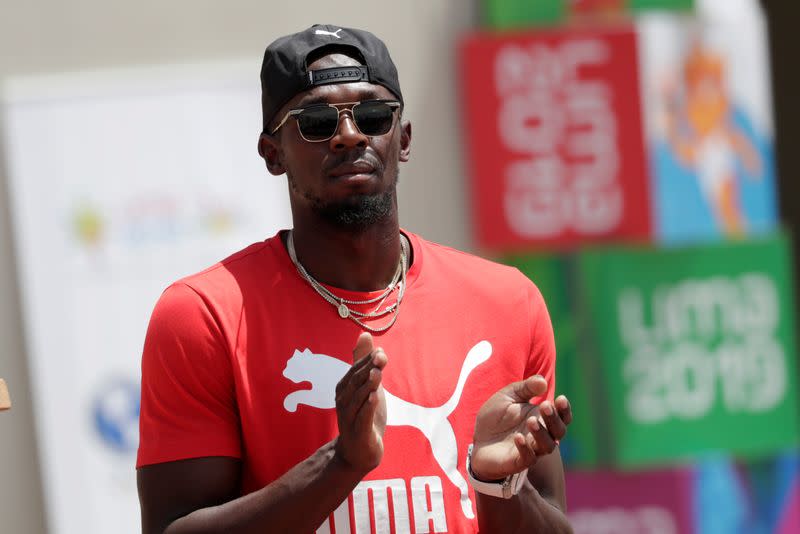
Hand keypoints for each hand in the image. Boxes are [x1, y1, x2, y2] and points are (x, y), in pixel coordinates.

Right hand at [334, 332, 387, 473]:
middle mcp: (344, 401)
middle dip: (368, 368)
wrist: (359, 452)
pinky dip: (368, 407)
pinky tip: (375, 397)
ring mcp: (349, 418)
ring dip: (368, 385)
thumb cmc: (363, 415)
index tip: (382, 352)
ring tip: (377, 373)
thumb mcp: (366, 386)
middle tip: (381, 357)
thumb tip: (364, 334)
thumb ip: (364, 361)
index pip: (355, 370)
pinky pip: (362, 418)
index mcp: (344, 388)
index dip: (368, 360)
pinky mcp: (359, 432)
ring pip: (358, 399)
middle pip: (356, 382)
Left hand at [470, 376, 571, 480]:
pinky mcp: (517, 461)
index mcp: (542, 418)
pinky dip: (525, 448)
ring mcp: (531, 449)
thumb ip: (525, 388)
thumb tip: (542, 381)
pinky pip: (528, 458)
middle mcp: (541, 435)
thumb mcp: (508, 396)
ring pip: (547, 446)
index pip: (562, 416)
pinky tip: (518, 437)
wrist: (478, 437)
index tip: (560, 398)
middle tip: (544, 405)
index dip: (564, 409)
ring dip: (542, 433)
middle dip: (554, 418)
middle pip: (559, 431)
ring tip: (531, 421)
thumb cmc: (497, 416)